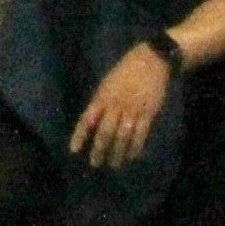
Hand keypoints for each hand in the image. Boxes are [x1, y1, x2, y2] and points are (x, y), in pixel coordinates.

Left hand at [70, 40, 175, 168]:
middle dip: (98, 150)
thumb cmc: (125, 71)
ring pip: (122, 137)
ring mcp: (132, 110)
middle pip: (105, 132)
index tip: (74, 150)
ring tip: (114, 164)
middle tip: (95, 163)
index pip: (87, 119)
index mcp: (102, 96)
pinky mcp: (148, 113)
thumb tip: (93, 121)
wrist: (151, 61)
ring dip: (117, 153)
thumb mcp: (107, 83)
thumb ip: (100, 101)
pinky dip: (135, 147)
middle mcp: (115, 105)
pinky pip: (141, 135)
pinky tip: (132, 156)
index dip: (80, 135)